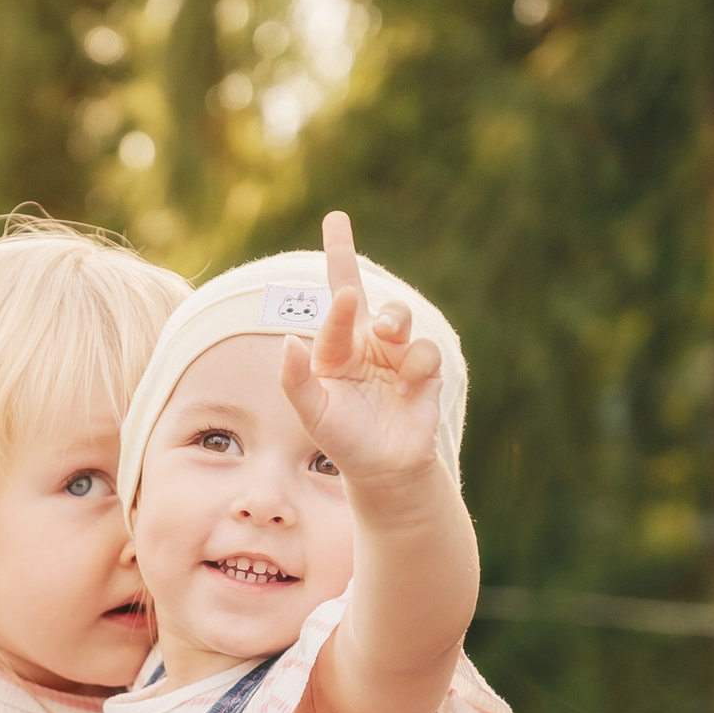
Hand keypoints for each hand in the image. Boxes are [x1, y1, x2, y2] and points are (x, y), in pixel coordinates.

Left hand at [277, 210, 445, 491]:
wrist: (383, 470)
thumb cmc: (343, 439)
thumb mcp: (312, 412)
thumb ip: (296, 379)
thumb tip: (288, 340)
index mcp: (336, 348)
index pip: (336, 303)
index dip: (340, 268)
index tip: (339, 242)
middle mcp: (367, 345)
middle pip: (367, 295)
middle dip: (349, 264)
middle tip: (341, 258)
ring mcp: (397, 356)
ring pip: (399, 317)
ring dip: (394, 319)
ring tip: (386, 332)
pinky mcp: (425, 372)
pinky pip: (424, 351)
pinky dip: (417, 360)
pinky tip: (408, 381)